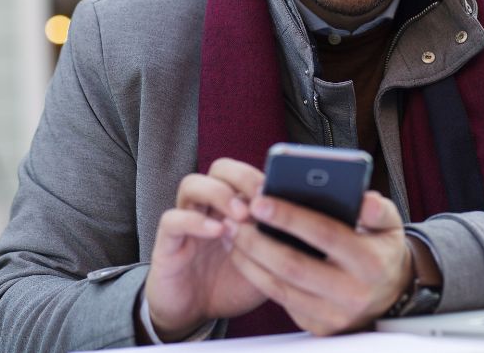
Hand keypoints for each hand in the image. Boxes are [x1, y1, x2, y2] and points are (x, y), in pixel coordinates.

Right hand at [144, 158, 267, 340]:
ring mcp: (186, 220)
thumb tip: (316, 227)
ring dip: (219, 193)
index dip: (264, 174)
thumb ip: (283, 244)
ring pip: (192, 184)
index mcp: (235, 206)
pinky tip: (218, 232)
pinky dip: (195, 221)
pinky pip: (173, 220)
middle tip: (263, 194)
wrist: (195, 314)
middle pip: (219, 168)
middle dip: (242, 175)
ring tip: (241, 213)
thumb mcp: (267, 264)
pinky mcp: (167, 242)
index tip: (285, 186)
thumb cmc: (232, 284)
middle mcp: (209, 207)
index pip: (246, 172)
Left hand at [226, 190, 412, 334]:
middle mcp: (352, 293)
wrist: (389, 297)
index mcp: (371, 262)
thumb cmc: (381, 251)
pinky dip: (256, 276)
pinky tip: (243, 254)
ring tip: (232, 231)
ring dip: (249, 259)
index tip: (260, 201)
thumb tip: (364, 200)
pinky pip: (279, 300)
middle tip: (236, 217)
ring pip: (279, 287)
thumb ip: (378, 209)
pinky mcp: (316, 326)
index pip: (325, 235)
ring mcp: (332, 315)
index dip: (290, 218)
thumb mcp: (390, 226)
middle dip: (258, 240)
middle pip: (293, 266)